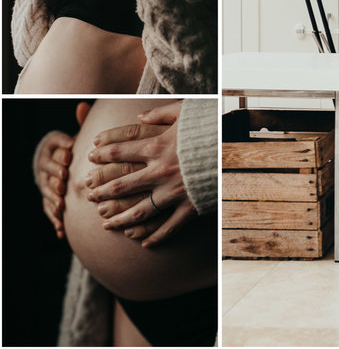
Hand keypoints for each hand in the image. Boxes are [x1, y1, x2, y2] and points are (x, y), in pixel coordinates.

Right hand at [35, 129, 74, 238]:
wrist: (60, 162)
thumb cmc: (74, 147)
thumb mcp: (77, 135)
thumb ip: (81, 123)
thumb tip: (82, 105)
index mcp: (52, 149)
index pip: (54, 148)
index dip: (61, 152)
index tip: (69, 155)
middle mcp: (45, 167)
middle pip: (48, 172)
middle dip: (55, 177)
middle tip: (63, 182)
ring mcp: (46, 184)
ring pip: (47, 192)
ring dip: (53, 199)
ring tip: (61, 205)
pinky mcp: (49, 199)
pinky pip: (49, 210)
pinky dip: (55, 219)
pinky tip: (61, 228)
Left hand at [86, 102, 196, 246]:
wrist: (233, 148)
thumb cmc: (208, 127)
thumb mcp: (184, 112)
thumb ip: (159, 113)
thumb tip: (139, 117)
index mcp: (156, 147)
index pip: (118, 152)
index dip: (100, 155)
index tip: (90, 157)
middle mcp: (159, 172)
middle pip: (120, 185)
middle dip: (101, 191)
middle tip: (89, 196)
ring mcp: (173, 192)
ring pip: (138, 211)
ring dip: (119, 219)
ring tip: (106, 224)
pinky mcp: (189, 207)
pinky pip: (168, 227)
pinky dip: (155, 237)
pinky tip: (143, 243)